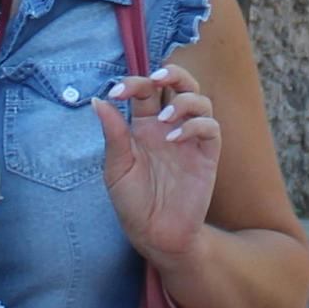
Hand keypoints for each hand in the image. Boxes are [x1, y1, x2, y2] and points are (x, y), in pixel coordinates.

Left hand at [99, 62, 224, 265]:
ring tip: (164, 119)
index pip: (145, 91)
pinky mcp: (207, 156)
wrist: (155, 234)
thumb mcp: (117, 168)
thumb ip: (113, 134)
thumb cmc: (133, 202)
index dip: (133, 83)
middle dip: (171, 72)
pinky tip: (175, 139)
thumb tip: (98, 101)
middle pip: (180, 84)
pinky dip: (195, 126)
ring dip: (183, 101)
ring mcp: (190, 139)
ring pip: (200, 100)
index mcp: (144, 126)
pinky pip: (210, 128)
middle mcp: (169, 127)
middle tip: (157, 78)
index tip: (116, 92)